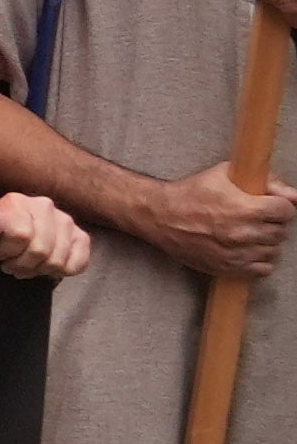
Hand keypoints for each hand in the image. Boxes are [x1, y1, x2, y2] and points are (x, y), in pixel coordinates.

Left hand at [0, 188, 93, 283]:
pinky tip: (46, 267)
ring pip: (57, 260)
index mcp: (18, 202)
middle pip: (40, 250)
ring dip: (39, 270)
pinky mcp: (81, 236)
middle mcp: (45, 206)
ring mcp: (66, 220)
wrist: (11, 235)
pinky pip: (77, 264)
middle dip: (22, 265)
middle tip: (12, 266)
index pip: (20, 235)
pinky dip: (61, 272)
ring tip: (27, 267)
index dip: (7, 253)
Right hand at [129, 166, 296, 282]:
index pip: (286, 211)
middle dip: (272, 223)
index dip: (279, 206)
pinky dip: (258, 260)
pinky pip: (262, 269)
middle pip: (281, 232)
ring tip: (249, 233)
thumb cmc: (191, 193)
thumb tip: (293, 196)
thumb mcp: (225, 174)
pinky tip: (246, 249)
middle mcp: (243, 234)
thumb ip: (266, 181)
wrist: (159, 216)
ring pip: (273, 251)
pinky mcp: (228, 268)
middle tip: (256, 217)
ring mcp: (236, 254)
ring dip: (265, 242)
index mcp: (245, 208)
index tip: (269, 205)